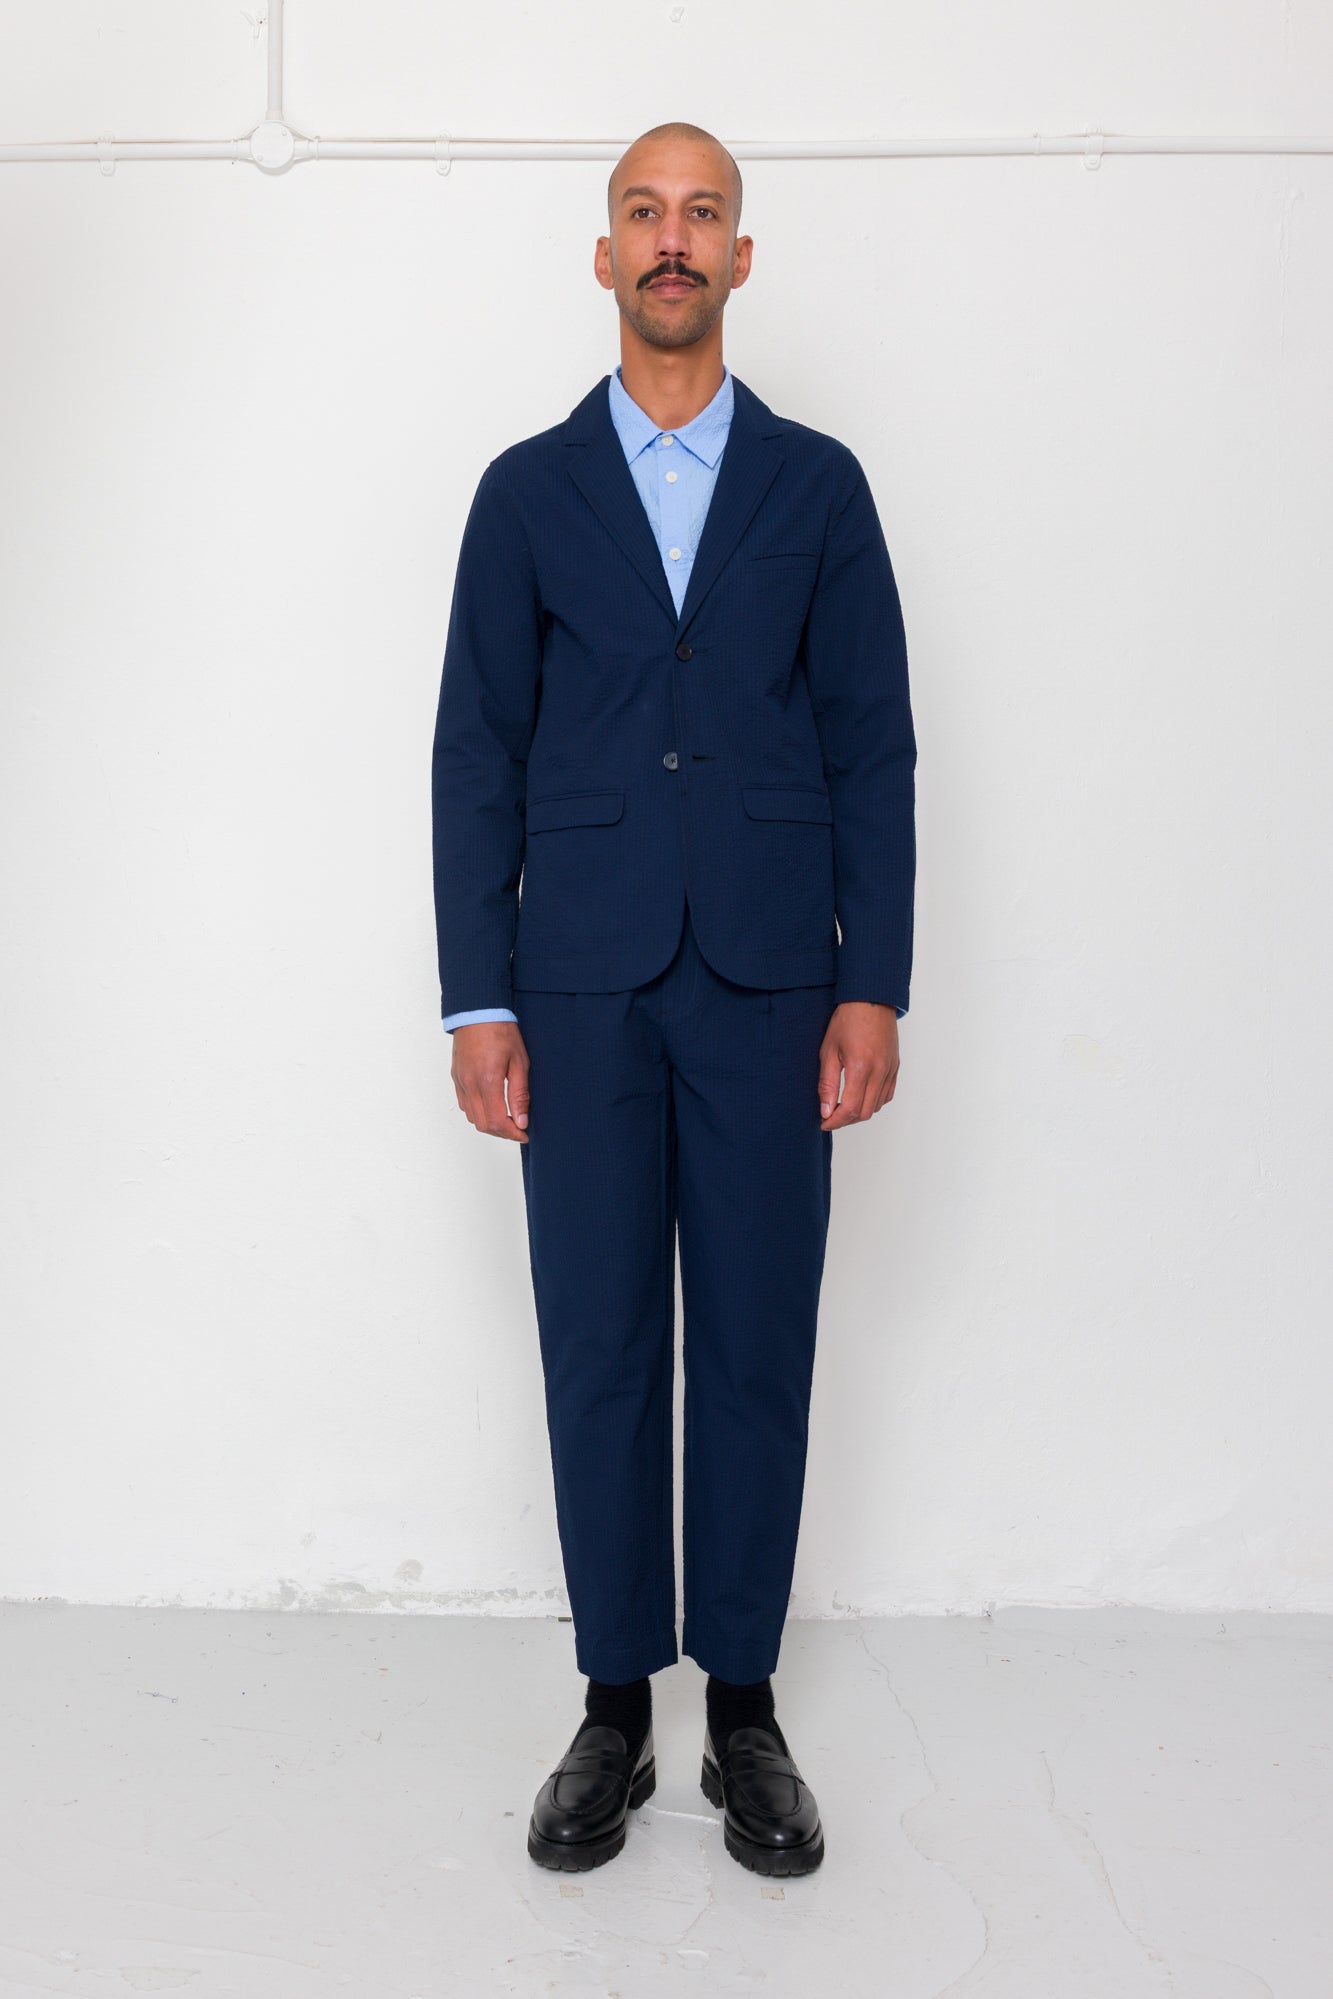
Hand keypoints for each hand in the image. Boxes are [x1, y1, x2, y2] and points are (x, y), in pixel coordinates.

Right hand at [451, 1021, 530, 1142]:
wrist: (478, 1011)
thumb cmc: (501, 1031)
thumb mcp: (520, 1062)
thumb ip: (520, 1094)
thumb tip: (522, 1120)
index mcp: (488, 1081)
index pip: (497, 1121)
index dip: (512, 1134)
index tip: (525, 1134)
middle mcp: (470, 1085)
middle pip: (483, 1125)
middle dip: (502, 1133)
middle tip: (518, 1129)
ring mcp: (461, 1082)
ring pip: (472, 1117)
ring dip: (490, 1124)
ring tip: (507, 1119)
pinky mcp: (456, 1078)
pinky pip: (464, 1105)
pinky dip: (478, 1113)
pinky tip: (491, 1106)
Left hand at [817, 1003, 898, 1129]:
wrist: (871, 1000)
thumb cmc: (847, 1021)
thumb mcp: (828, 1051)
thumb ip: (826, 1084)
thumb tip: (825, 1110)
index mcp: (861, 1067)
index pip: (849, 1108)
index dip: (835, 1121)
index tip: (823, 1122)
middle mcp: (879, 1072)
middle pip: (864, 1112)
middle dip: (845, 1120)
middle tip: (829, 1116)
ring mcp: (890, 1070)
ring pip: (876, 1106)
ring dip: (858, 1112)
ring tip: (842, 1106)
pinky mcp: (895, 1067)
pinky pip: (886, 1095)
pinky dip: (872, 1102)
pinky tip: (860, 1096)